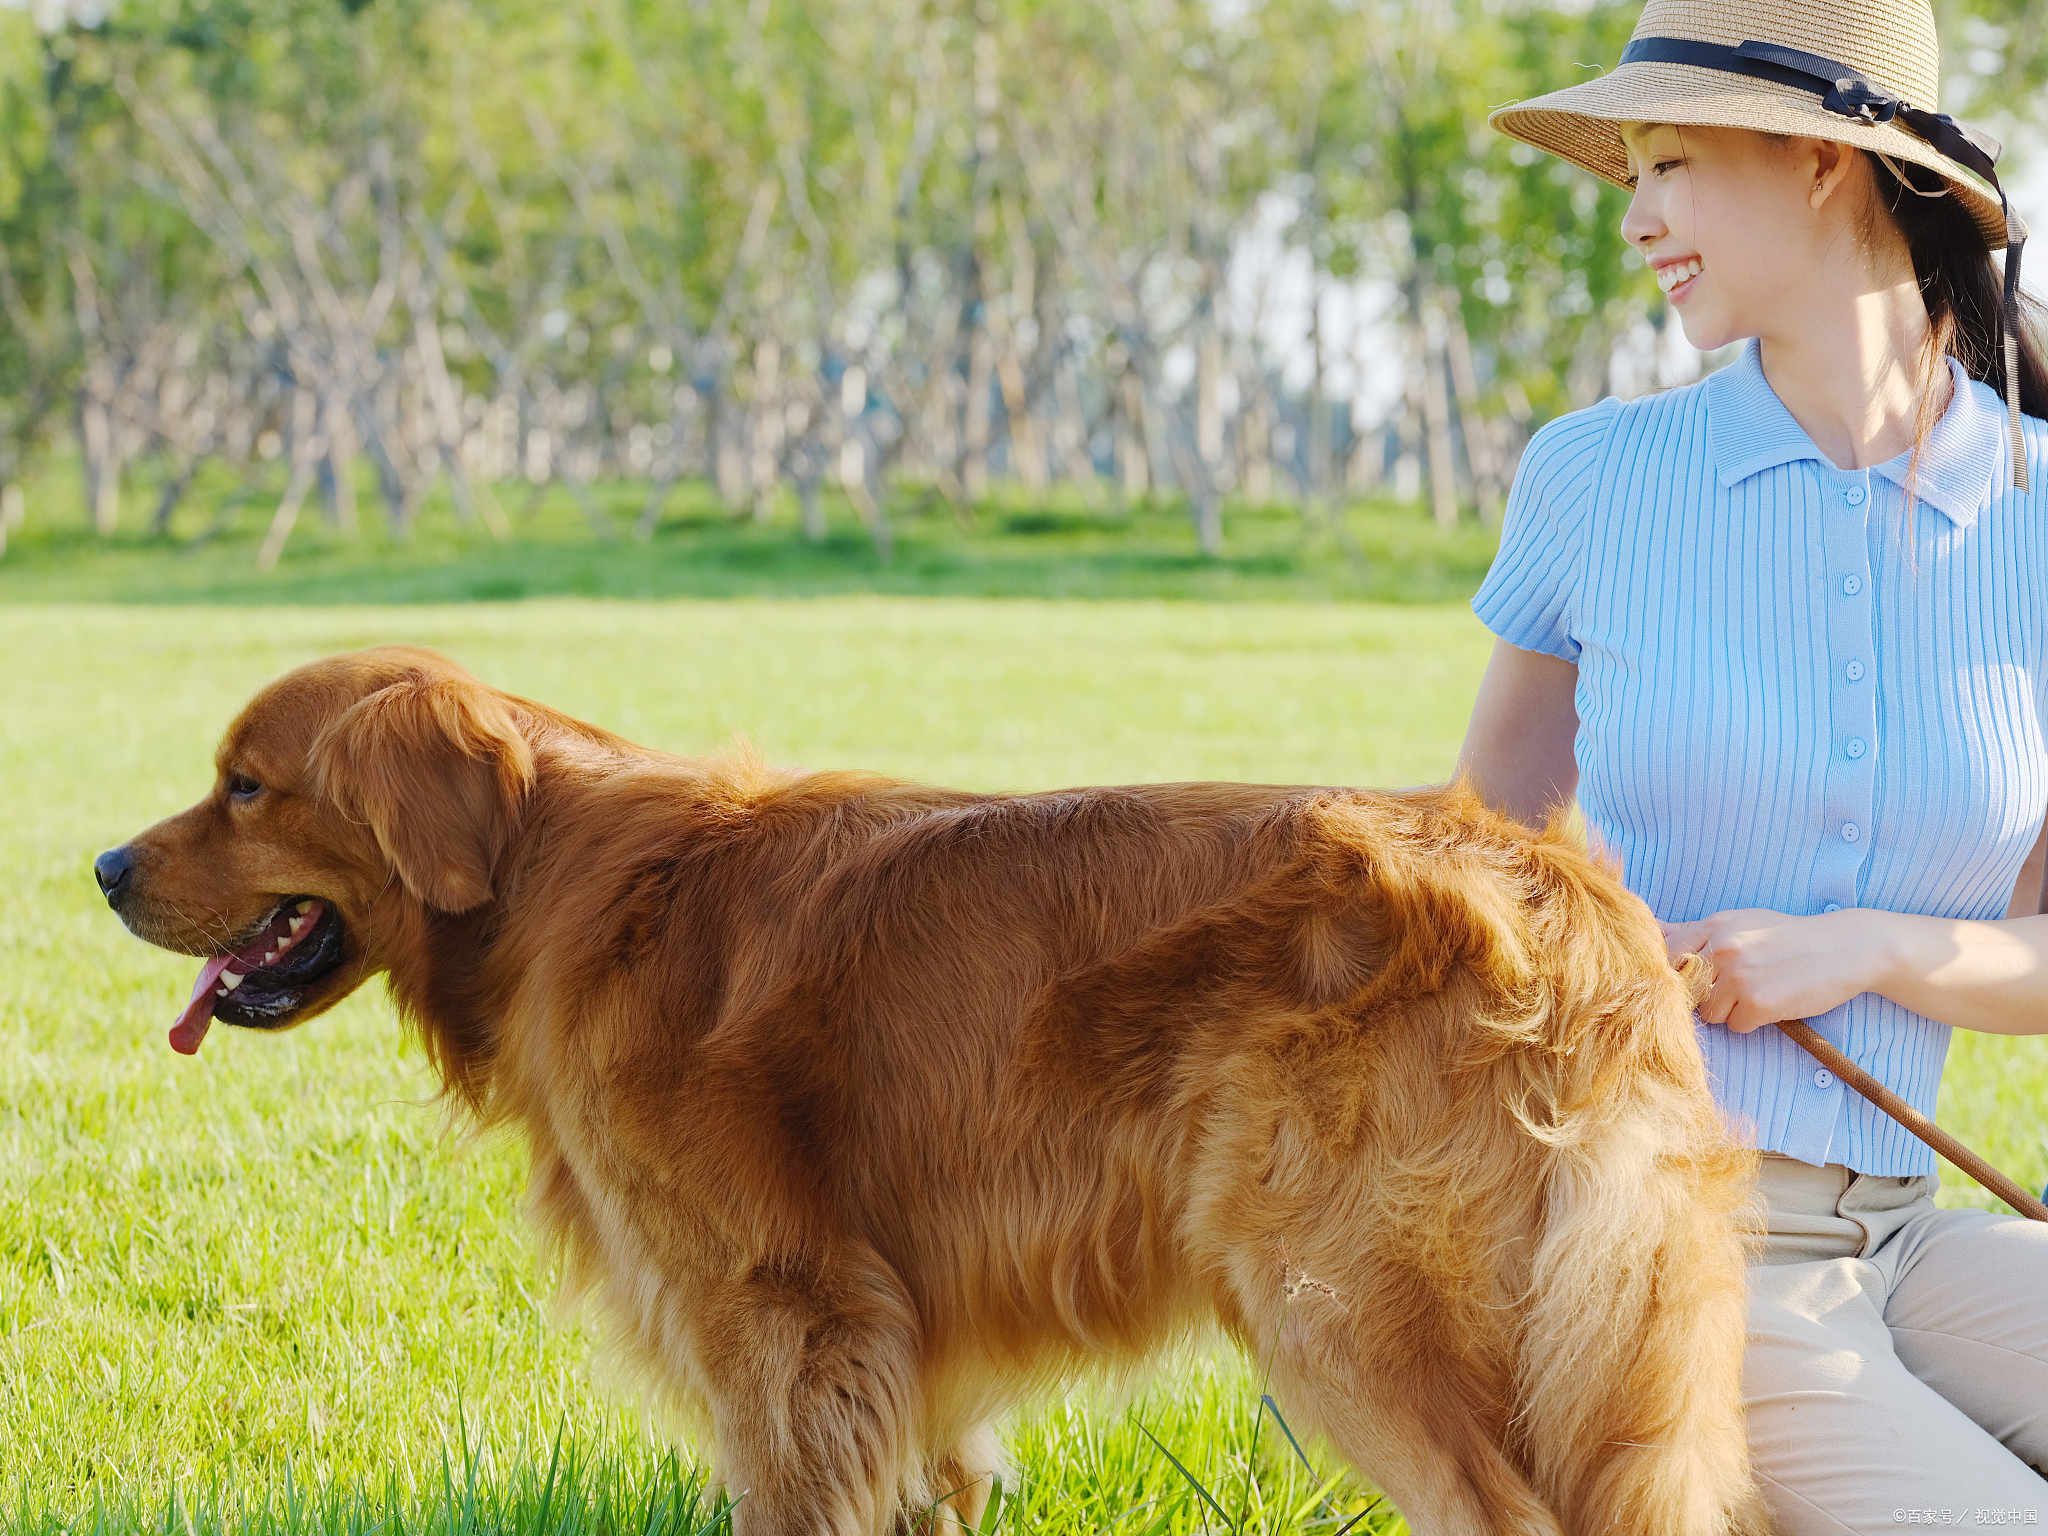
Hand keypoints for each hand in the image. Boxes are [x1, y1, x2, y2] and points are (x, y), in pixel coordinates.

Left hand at [1658, 907, 1893, 1033]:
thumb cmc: (1788, 937)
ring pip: (1708, 1012)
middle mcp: (1721, 947)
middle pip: (1683, 988)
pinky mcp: (1758, 1002)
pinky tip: (1774, 1002)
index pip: (1664, 955)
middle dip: (1702, 994)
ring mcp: (1738, 975)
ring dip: (1730, 1010)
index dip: (1673, 973)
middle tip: (1733, 987)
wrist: (1845, 947)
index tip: (1691, 979)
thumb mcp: (1741, 922)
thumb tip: (1649, 927)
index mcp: (1713, 925)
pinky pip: (1736, 1026)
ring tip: (1759, 991)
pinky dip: (1753, 1021)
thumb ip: (1696, 931)